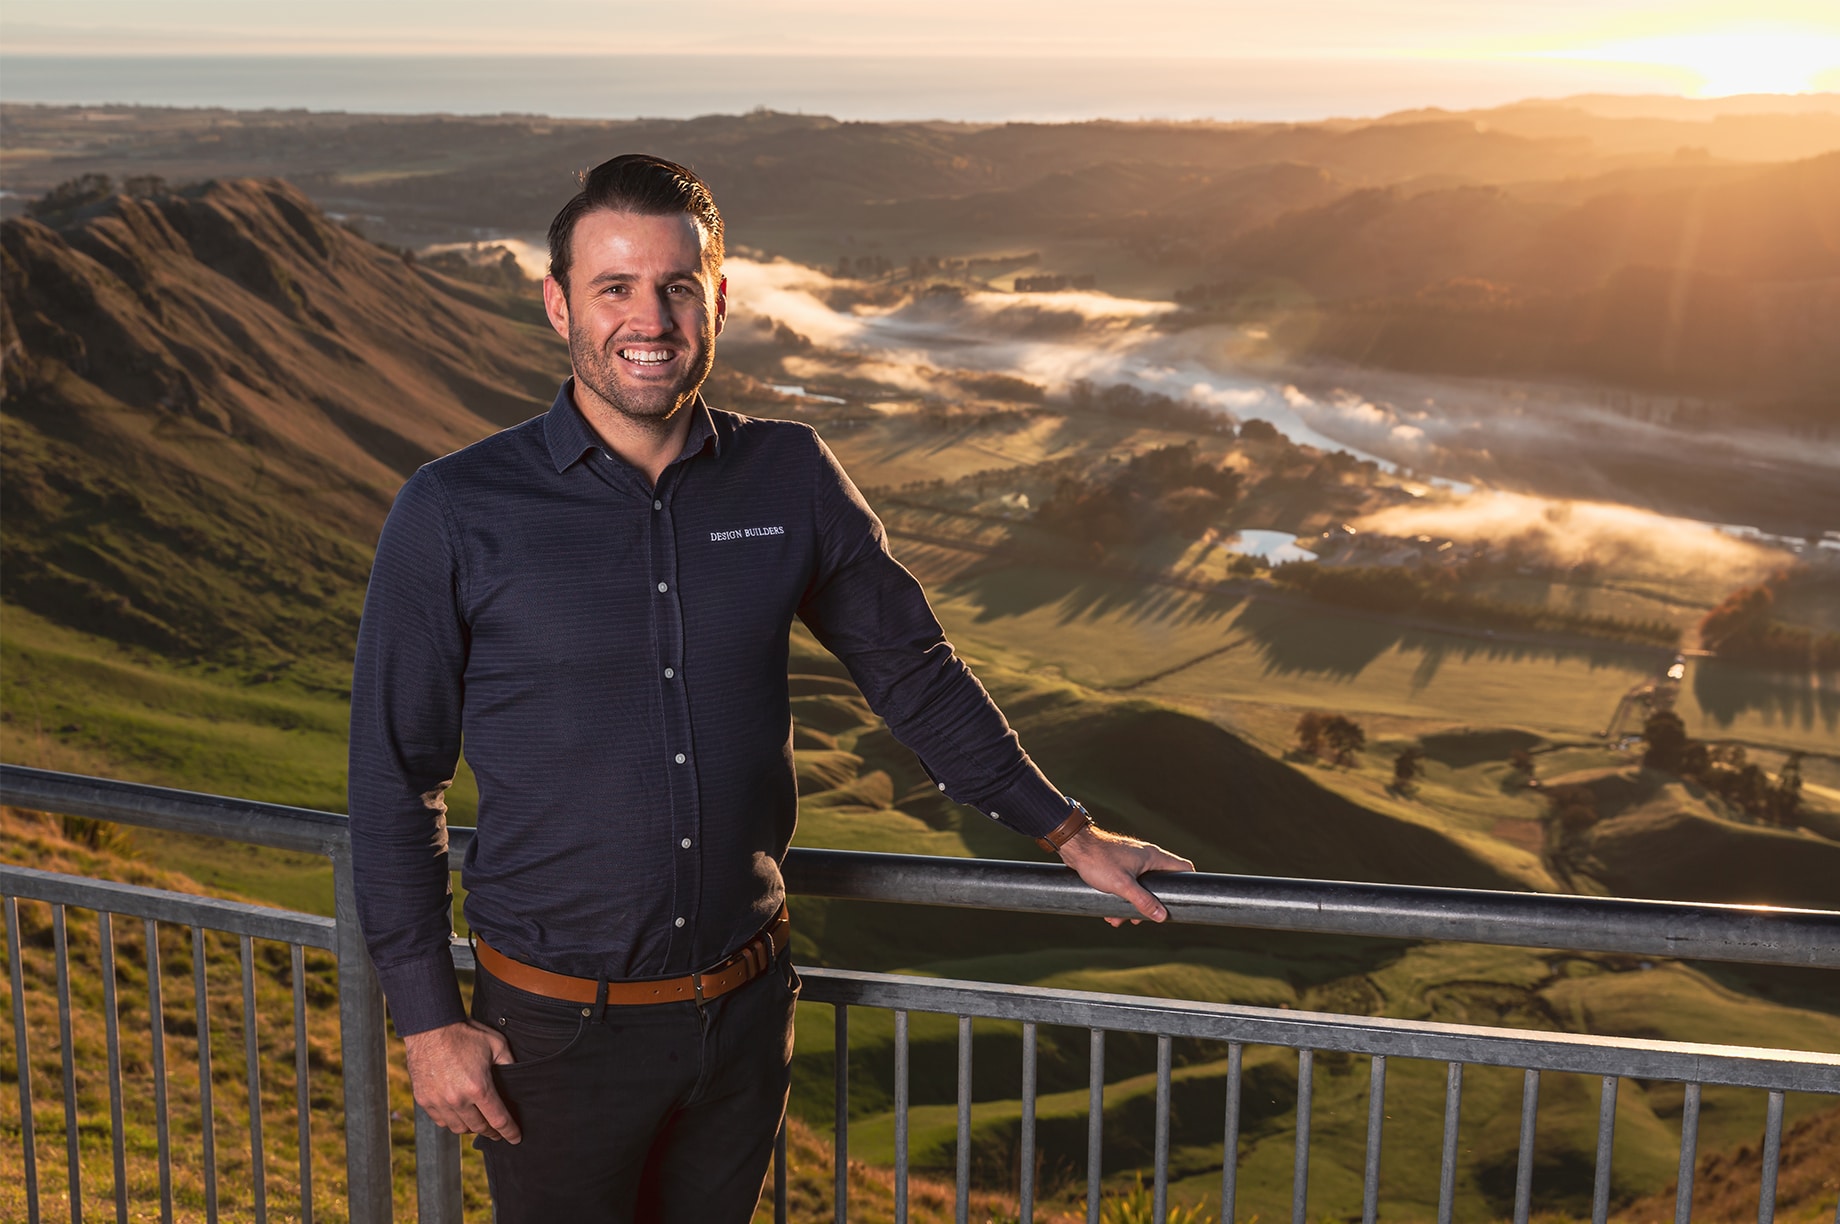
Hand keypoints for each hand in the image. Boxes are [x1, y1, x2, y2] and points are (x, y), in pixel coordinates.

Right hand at [403, 1019, 521, 1143]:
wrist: (430, 1027)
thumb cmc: (464, 1033)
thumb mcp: (496, 1045)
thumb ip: (509, 1064)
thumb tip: (518, 1078)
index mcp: (478, 1088)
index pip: (498, 1120)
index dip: (510, 1132)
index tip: (515, 1139)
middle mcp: (458, 1100)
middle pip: (479, 1128)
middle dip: (492, 1131)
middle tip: (498, 1131)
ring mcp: (439, 1102)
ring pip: (459, 1128)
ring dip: (472, 1128)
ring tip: (479, 1123)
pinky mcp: (424, 1100)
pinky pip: (441, 1121)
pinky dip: (452, 1122)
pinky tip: (459, 1115)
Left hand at [1058, 826, 1194, 926]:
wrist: (1075, 846)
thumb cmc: (1099, 860)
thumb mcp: (1123, 885)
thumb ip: (1143, 901)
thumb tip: (1162, 916)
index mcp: (1153, 856)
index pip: (1183, 867)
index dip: (1188, 883)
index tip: (1184, 900)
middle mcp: (1146, 856)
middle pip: (1161, 882)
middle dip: (1153, 903)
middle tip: (1144, 918)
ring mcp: (1133, 860)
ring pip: (1142, 886)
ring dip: (1133, 904)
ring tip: (1120, 919)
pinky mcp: (1120, 864)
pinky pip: (1128, 884)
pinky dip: (1122, 898)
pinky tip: (1109, 912)